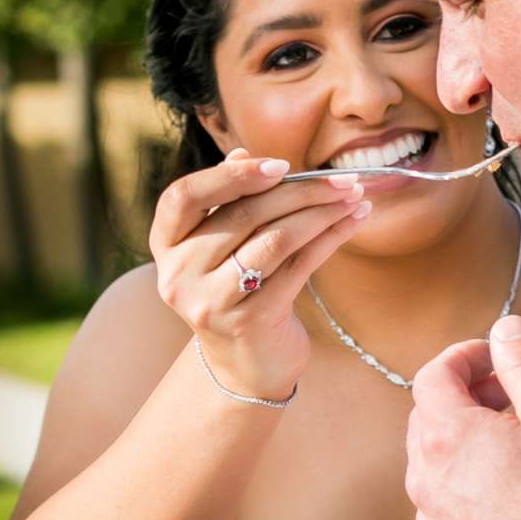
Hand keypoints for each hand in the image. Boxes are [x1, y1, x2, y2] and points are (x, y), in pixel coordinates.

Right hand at [150, 147, 368, 399]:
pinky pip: (299, 266)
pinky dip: (330, 238)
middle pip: (243, 214)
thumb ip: (227, 202)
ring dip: (322, 213)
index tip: (280, 165)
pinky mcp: (251, 320)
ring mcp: (212, 301)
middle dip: (300, 190)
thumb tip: (242, 154)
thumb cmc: (237, 291)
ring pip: (275, 239)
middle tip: (342, 179)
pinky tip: (353, 222)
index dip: (230, 175)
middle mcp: (179, 275)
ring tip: (354, 198)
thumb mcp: (223, 247)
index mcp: (166, 246)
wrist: (246, 365)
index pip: (183, 197)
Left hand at [406, 316, 520, 519]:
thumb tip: (506, 328)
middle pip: (429, 419)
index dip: (466, 357)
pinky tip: (512, 497)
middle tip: (514, 401)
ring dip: (467, 447)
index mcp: (445, 436)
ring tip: (517, 452)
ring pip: (436, 466)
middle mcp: (425, 480)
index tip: (498, 359)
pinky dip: (470, 489)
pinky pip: (447, 508)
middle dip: (466, 400)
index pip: (434, 375)